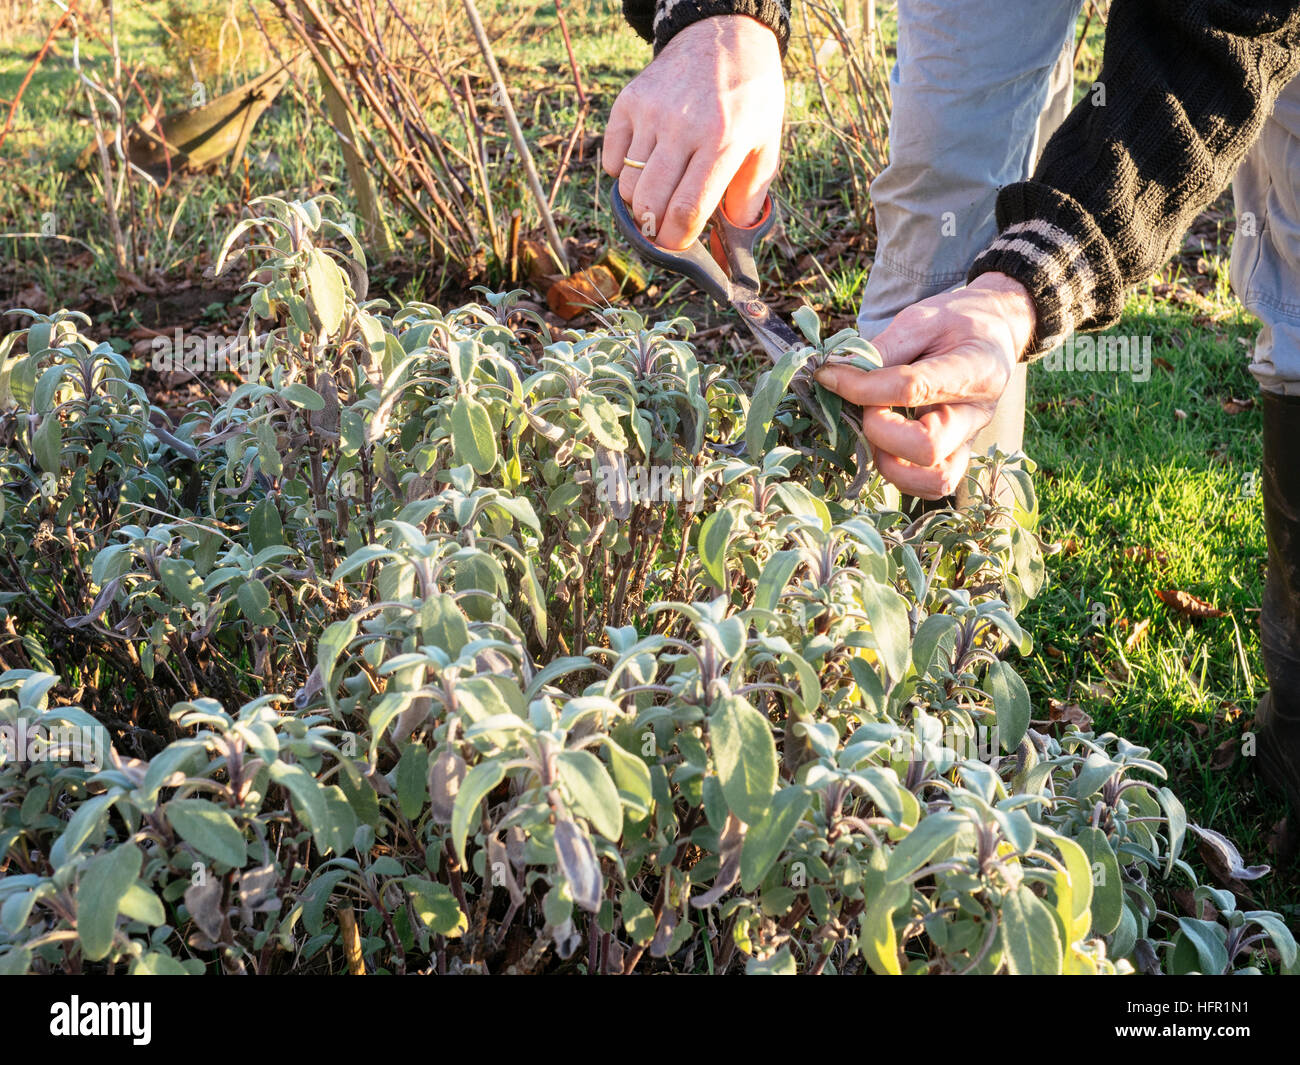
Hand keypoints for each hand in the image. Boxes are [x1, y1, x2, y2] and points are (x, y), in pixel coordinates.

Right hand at [602, 15, 783, 248]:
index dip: (677, 240)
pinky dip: (622, 172)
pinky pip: (611, 159)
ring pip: (627, 186)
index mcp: (723, 142)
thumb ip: (749, 198)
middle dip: (654, 229)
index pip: (687, 210)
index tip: (677, 245)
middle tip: (663, 229)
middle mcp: (684, 127)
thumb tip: (727, 245)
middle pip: (650, 204)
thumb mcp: (765, 145)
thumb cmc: (749, 99)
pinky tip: (645, 162)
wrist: (724, 36)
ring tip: (659, 191)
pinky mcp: (629, 102)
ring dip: (639, 201)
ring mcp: (652, 113)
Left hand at [812, 273, 1036, 498]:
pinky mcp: (958, 455)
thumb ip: (885, 348)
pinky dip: (901, 475)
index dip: (861, 386)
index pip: (911, 388)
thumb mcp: (923, 318)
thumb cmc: (959, 323)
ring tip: (875, 430)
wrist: (996, 334)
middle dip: (879, 430)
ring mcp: (970, 440)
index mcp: (974, 370)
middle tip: (865, 406)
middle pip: (927, 448)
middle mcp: (976, 413)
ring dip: (890, 462)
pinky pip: (932, 486)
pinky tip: (885, 446)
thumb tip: (838, 373)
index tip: (829, 375)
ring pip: (934, 480)